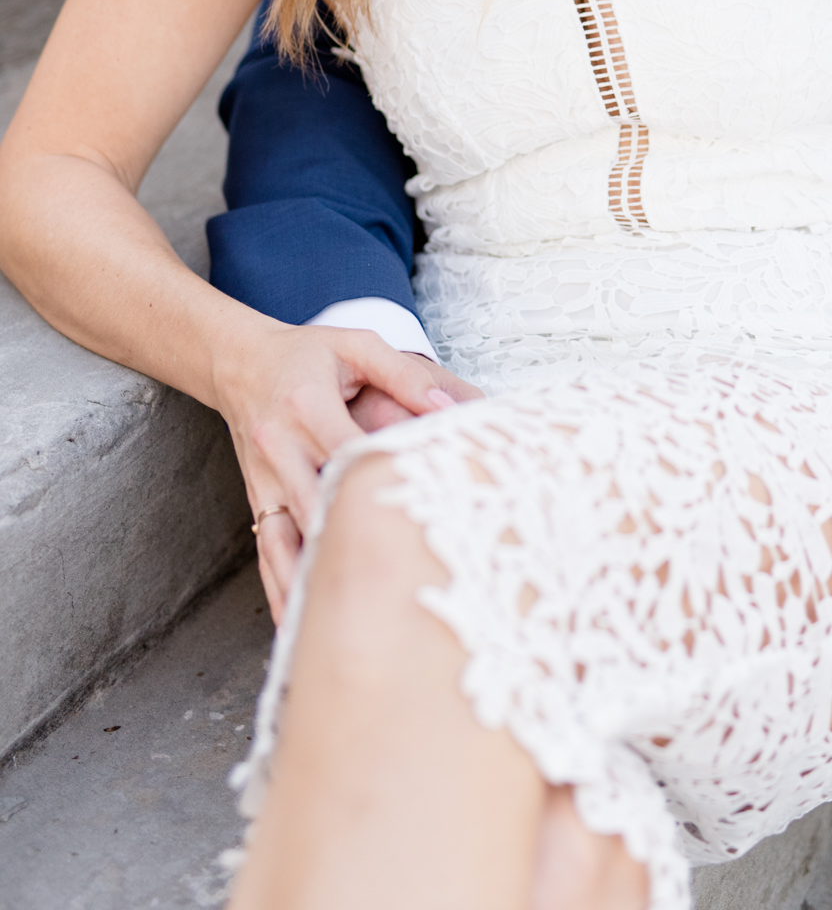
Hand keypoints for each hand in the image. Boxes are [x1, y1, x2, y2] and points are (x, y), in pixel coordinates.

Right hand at [213, 323, 478, 623]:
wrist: (239, 362)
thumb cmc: (307, 354)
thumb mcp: (356, 345)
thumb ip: (405, 373)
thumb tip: (448, 405)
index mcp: (306, 406)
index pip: (345, 453)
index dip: (376, 486)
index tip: (415, 519)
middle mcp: (280, 447)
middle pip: (316, 507)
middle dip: (349, 548)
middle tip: (393, 590)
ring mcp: (265, 479)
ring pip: (285, 543)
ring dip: (309, 586)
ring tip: (340, 631)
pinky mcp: (258, 500)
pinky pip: (268, 553)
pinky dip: (282, 591)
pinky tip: (296, 629)